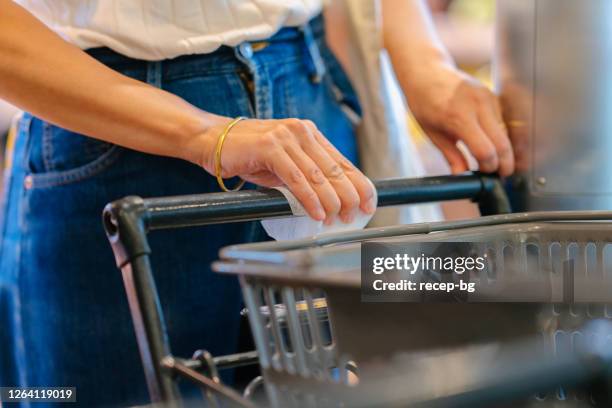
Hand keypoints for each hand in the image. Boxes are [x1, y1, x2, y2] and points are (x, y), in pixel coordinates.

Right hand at [196, 116, 376, 221]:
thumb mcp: (282, 165)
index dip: (358, 184)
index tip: (369, 204)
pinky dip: (309, 199)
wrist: (211, 139)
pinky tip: (317, 214)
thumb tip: (329, 199)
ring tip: (336, 219)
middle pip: (334, 169)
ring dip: (330, 201)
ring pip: (317, 175)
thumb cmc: (247, 154)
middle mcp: (302, 131)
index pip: (341, 162)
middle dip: (349, 196)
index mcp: (309, 134)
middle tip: (354, 217)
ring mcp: (286, 137)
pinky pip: (296, 178)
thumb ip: (304, 175)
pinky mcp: (270, 147)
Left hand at [405, 63, 514, 176]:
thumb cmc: (424, 102)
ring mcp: (488, 98)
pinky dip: (500, 136)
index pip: (486, 150)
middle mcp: (478, 105)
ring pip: (506, 133)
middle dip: (505, 163)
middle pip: (503, 143)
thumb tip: (461, 176)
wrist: (426, 72)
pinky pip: (502, 121)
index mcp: (459, 117)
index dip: (489, 167)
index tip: (486, 175)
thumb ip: (451, 155)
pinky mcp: (493, 95)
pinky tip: (491, 143)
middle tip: (500, 175)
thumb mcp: (432, 133)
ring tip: (495, 162)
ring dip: (504, 150)